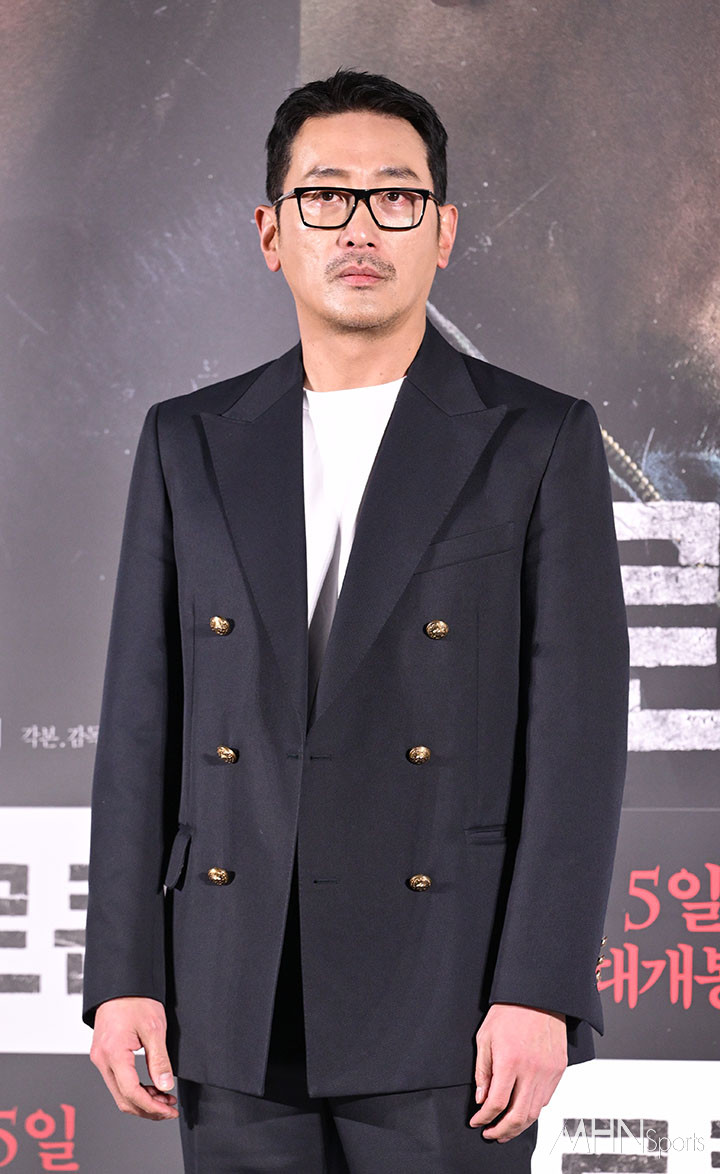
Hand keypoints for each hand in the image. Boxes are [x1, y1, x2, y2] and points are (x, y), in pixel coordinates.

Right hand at [90, 996, 178, 1120]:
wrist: (121, 984)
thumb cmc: (136, 999)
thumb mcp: (155, 1028)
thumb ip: (160, 1060)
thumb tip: (166, 1086)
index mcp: (113, 1053)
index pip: (131, 1093)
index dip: (152, 1107)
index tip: (169, 1110)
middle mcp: (102, 1060)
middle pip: (123, 1099)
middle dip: (148, 1109)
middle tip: (170, 1108)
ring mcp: (100, 1059)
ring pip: (119, 1093)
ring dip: (142, 1100)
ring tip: (165, 1097)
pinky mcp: (104, 1056)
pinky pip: (117, 1081)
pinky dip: (135, 1089)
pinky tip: (152, 1087)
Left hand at [468, 1002, 566, 1140]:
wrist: (538, 995)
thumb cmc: (510, 1010)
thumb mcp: (485, 1037)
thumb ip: (483, 1070)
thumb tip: (482, 1098)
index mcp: (510, 1061)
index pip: (496, 1103)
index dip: (484, 1118)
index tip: (477, 1121)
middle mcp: (532, 1070)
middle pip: (518, 1116)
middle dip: (502, 1131)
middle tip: (491, 1134)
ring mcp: (548, 1072)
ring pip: (535, 1112)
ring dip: (519, 1126)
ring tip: (506, 1129)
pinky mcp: (559, 1070)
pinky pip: (546, 1099)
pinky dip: (533, 1110)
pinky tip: (522, 1110)